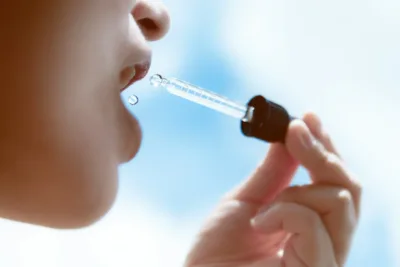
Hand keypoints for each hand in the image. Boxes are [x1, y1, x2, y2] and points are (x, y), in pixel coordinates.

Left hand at [184, 113, 360, 266]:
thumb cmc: (219, 252)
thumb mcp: (247, 201)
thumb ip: (274, 172)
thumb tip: (292, 133)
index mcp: (312, 225)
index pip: (336, 182)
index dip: (326, 147)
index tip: (308, 118)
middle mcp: (327, 243)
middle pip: (349, 189)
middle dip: (321, 154)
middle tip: (296, 131)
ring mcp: (325, 260)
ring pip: (340, 202)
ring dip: (296, 190)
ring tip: (263, 207)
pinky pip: (314, 226)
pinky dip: (284, 212)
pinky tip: (259, 223)